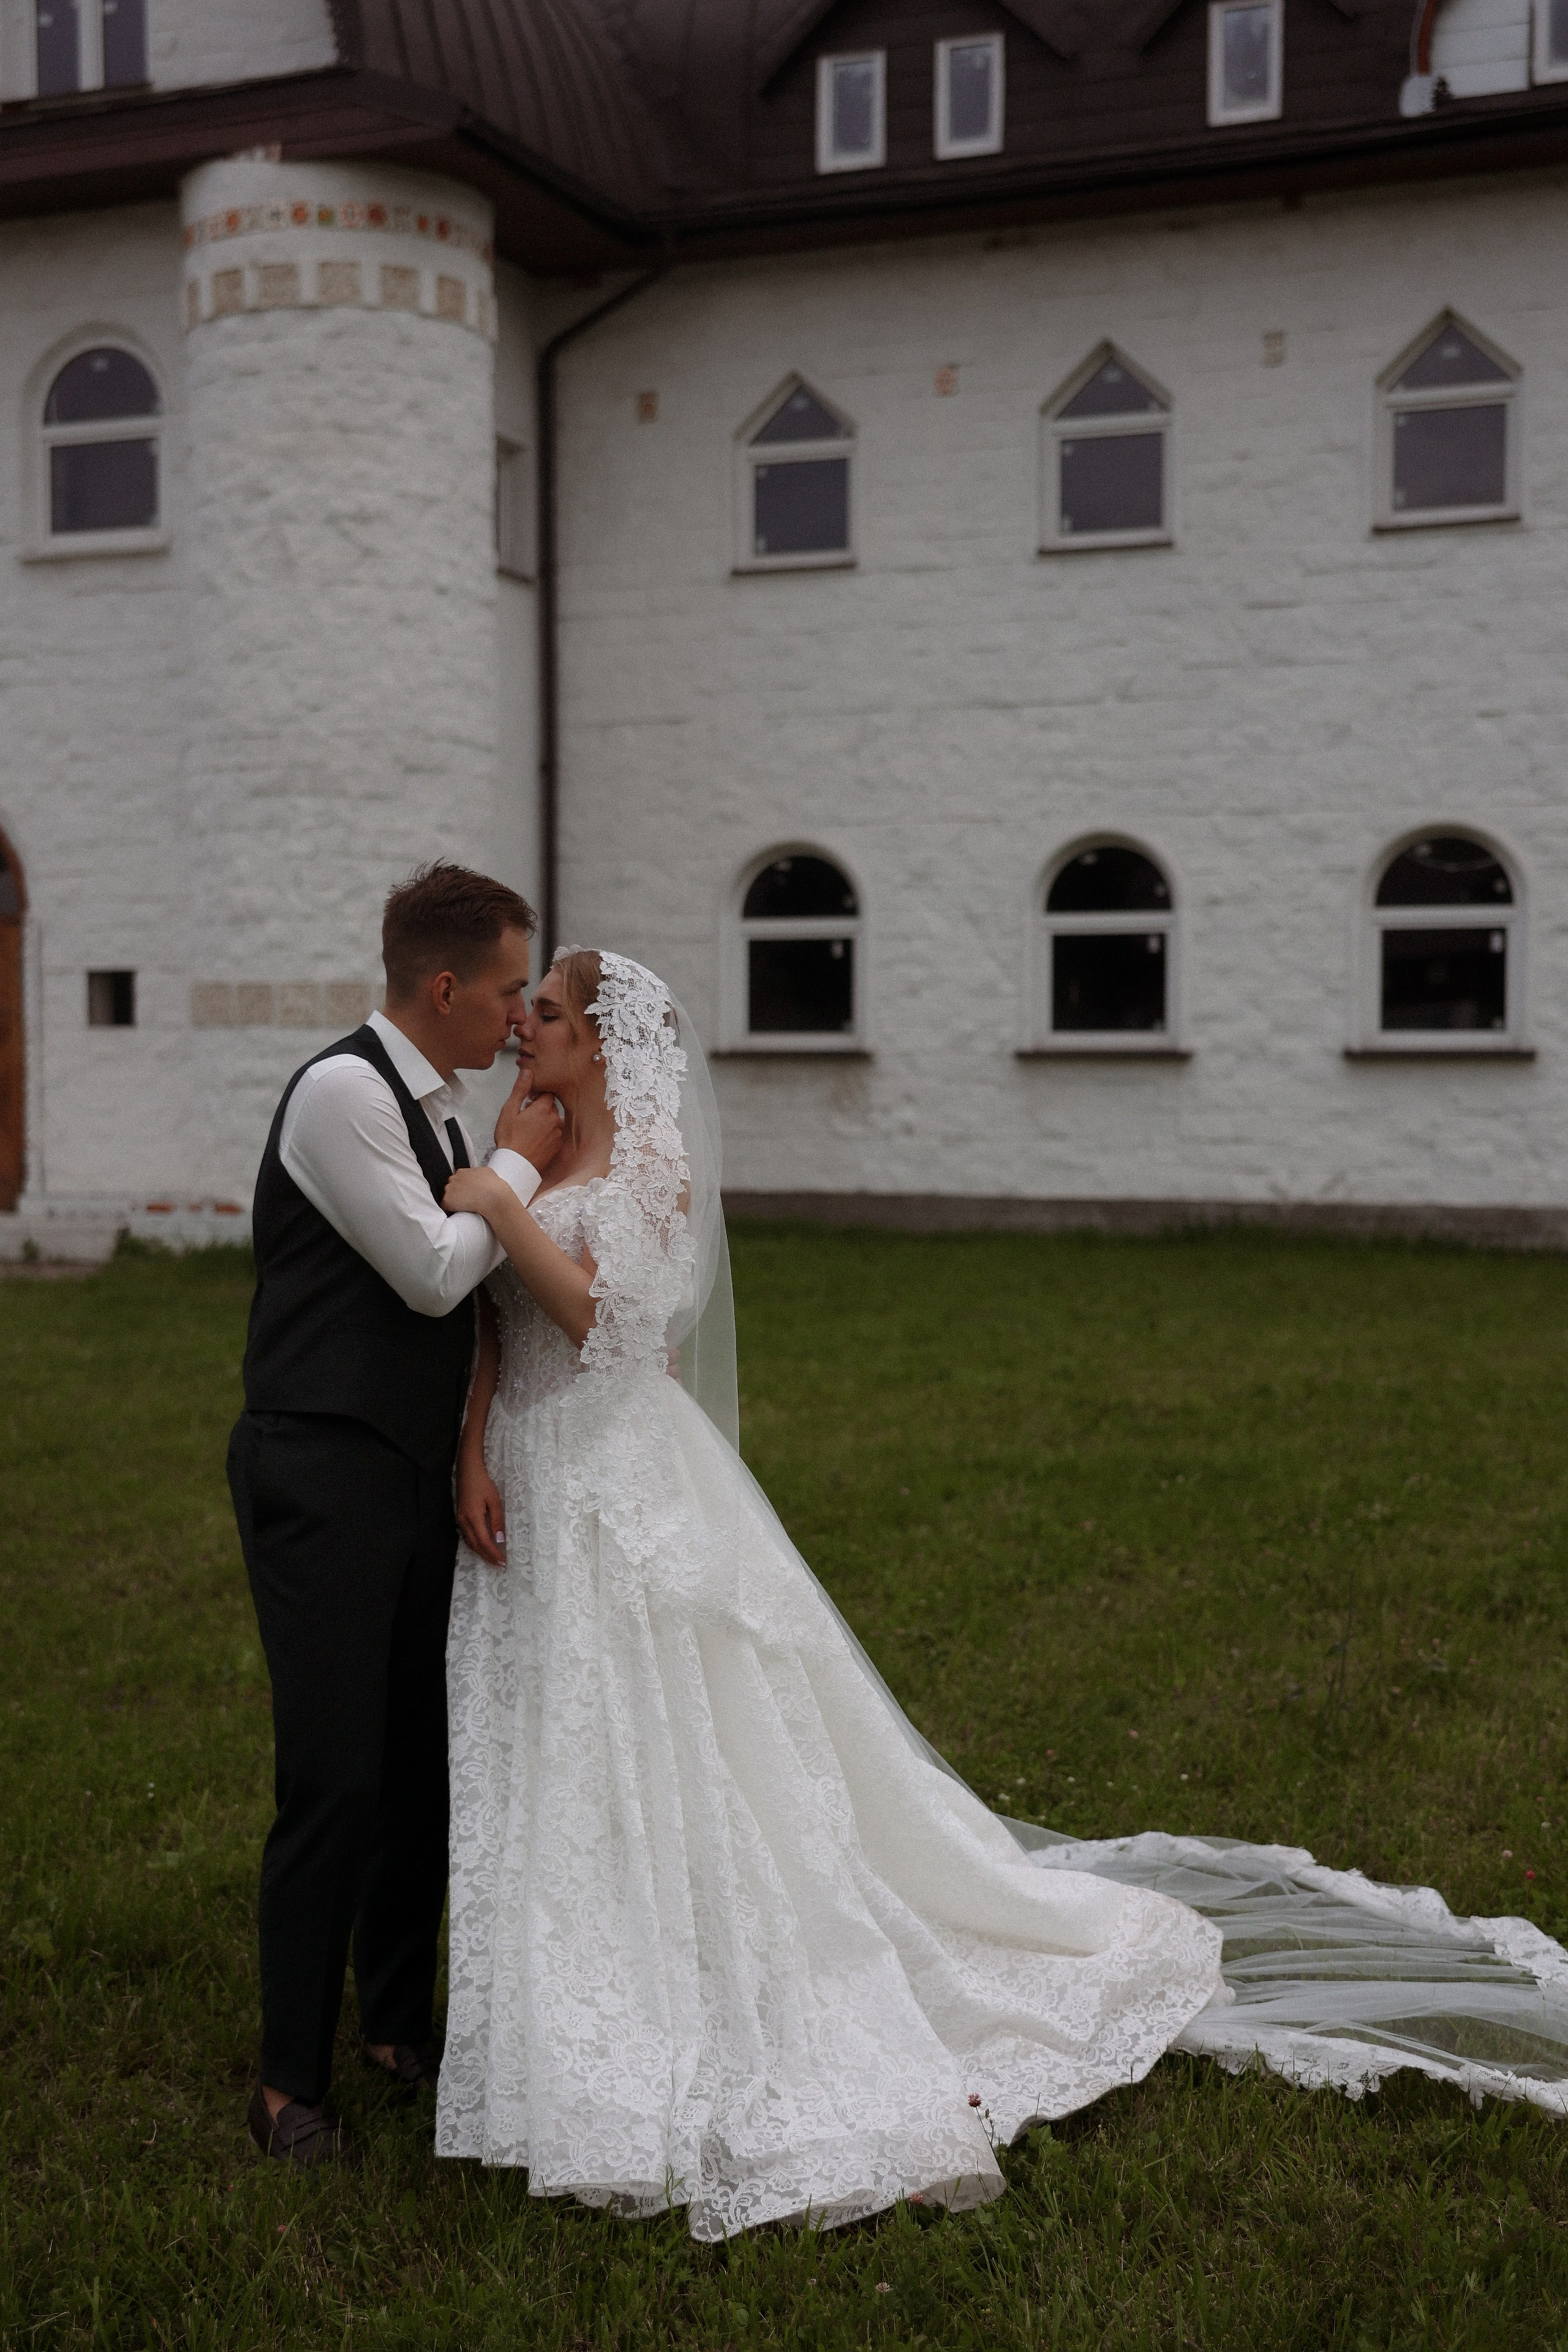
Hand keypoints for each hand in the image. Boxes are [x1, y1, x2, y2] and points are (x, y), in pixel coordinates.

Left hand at [444, 1164, 508, 1218]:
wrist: (492, 1197)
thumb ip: (478, 1173)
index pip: (457, 1178)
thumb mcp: (487, 1172)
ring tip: (465, 1206)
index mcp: (462, 1172)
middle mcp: (454, 1179)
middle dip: (458, 1192)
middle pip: (451, 1186)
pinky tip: (459, 1211)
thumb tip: (479, 1177)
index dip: (462, 1186)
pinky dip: (451, 1210)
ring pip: (448, 1196)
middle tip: (467, 1199)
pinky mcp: (447, 1201)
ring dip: (454, 1201)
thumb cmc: (493, 1186)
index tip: (467, 1191)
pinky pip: (446, 1207)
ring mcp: (449, 1190)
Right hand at [456, 1452, 506, 1566]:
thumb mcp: (494, 1501)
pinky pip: (467, 1536)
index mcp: (473, 1517)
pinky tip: (483, 1546)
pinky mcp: (460, 1517)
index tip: (502, 1562)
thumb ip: (497, 1520)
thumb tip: (500, 1539)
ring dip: (481, 1552)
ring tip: (492, 1559)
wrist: (467, 1471)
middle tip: (499, 1565)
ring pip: (470, 1542)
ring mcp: (460, 1520)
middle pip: (475, 1545)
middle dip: (487, 1556)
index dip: (493, 1553)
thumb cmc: (483, 1483)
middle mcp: (463, 1521)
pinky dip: (476, 1544)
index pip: (483, 1541)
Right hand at [495, 1069, 562, 1172]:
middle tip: (525, 1118)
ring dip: (544, 1122)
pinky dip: (547, 1135)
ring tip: (529, 1131)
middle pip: (551, 1107)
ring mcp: (558, 1134)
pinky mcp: (558, 1146)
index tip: (528, 1102)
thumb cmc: (510, 1139)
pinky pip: (555, 1135)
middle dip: (540, 1109)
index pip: (547, 1093)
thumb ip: (520, 1089)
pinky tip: (534, 1140)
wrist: (516, 1165)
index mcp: (544, 1109)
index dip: (537, 1096)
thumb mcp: (509, 1110)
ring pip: (553, 1121)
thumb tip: (527, 1072)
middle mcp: (555, 1120)